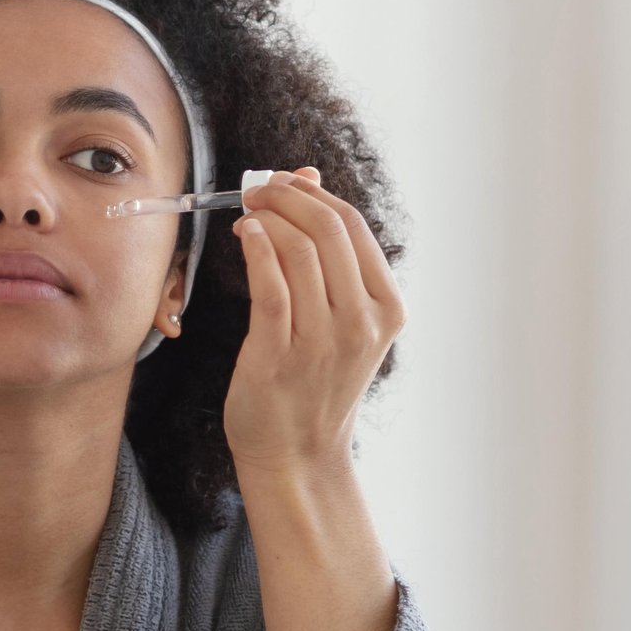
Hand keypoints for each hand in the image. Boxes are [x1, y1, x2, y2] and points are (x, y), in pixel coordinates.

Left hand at [221, 169, 406, 477]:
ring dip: (265, 219)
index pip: (353, 226)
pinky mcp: (280, 355)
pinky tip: (243, 236)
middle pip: (327, 229)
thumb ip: (331, 253)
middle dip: (286, 196)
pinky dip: (254, 249)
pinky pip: (268, 284)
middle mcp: (361, 322)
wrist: (297, 452)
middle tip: (258, 189)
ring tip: (247, 215)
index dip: (312, 194)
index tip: (283, 182)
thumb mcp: (343, 318)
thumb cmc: (317, 381)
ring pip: (296, 250)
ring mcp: (322, 341)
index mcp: (387, 308)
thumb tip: (308, 178)